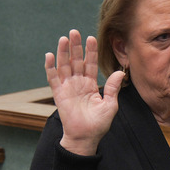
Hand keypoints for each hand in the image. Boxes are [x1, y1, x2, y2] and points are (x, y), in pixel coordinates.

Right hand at [45, 29, 124, 155]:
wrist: (85, 138)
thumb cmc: (98, 124)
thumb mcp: (110, 105)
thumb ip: (112, 88)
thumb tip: (120, 72)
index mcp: (91, 84)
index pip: (90, 64)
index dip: (91, 51)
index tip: (92, 38)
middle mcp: (78, 83)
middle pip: (76, 61)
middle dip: (76, 46)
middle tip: (74, 32)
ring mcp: (68, 87)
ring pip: (64, 66)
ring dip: (63, 52)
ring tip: (63, 39)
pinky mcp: (59, 94)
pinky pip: (53, 78)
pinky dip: (50, 67)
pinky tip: (50, 55)